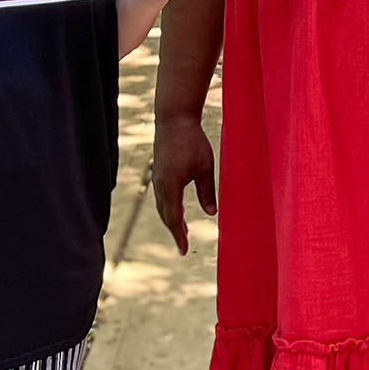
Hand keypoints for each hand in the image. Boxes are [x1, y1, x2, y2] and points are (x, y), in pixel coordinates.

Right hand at [150, 112, 216, 254]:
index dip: (179, 236)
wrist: (174, 118)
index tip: (183, 251)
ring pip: (162, 205)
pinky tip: (175, 208)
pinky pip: (161, 196)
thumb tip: (211, 213)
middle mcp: (159, 185)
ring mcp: (157, 178)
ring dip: (171, 219)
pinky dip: (168, 207)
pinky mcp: (158, 171)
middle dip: (174, 231)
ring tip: (181, 231)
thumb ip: (207, 191)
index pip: (174, 218)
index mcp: (170, 186)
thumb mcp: (205, 167)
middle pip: (165, 215)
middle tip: (183, 246)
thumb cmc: (192, 141)